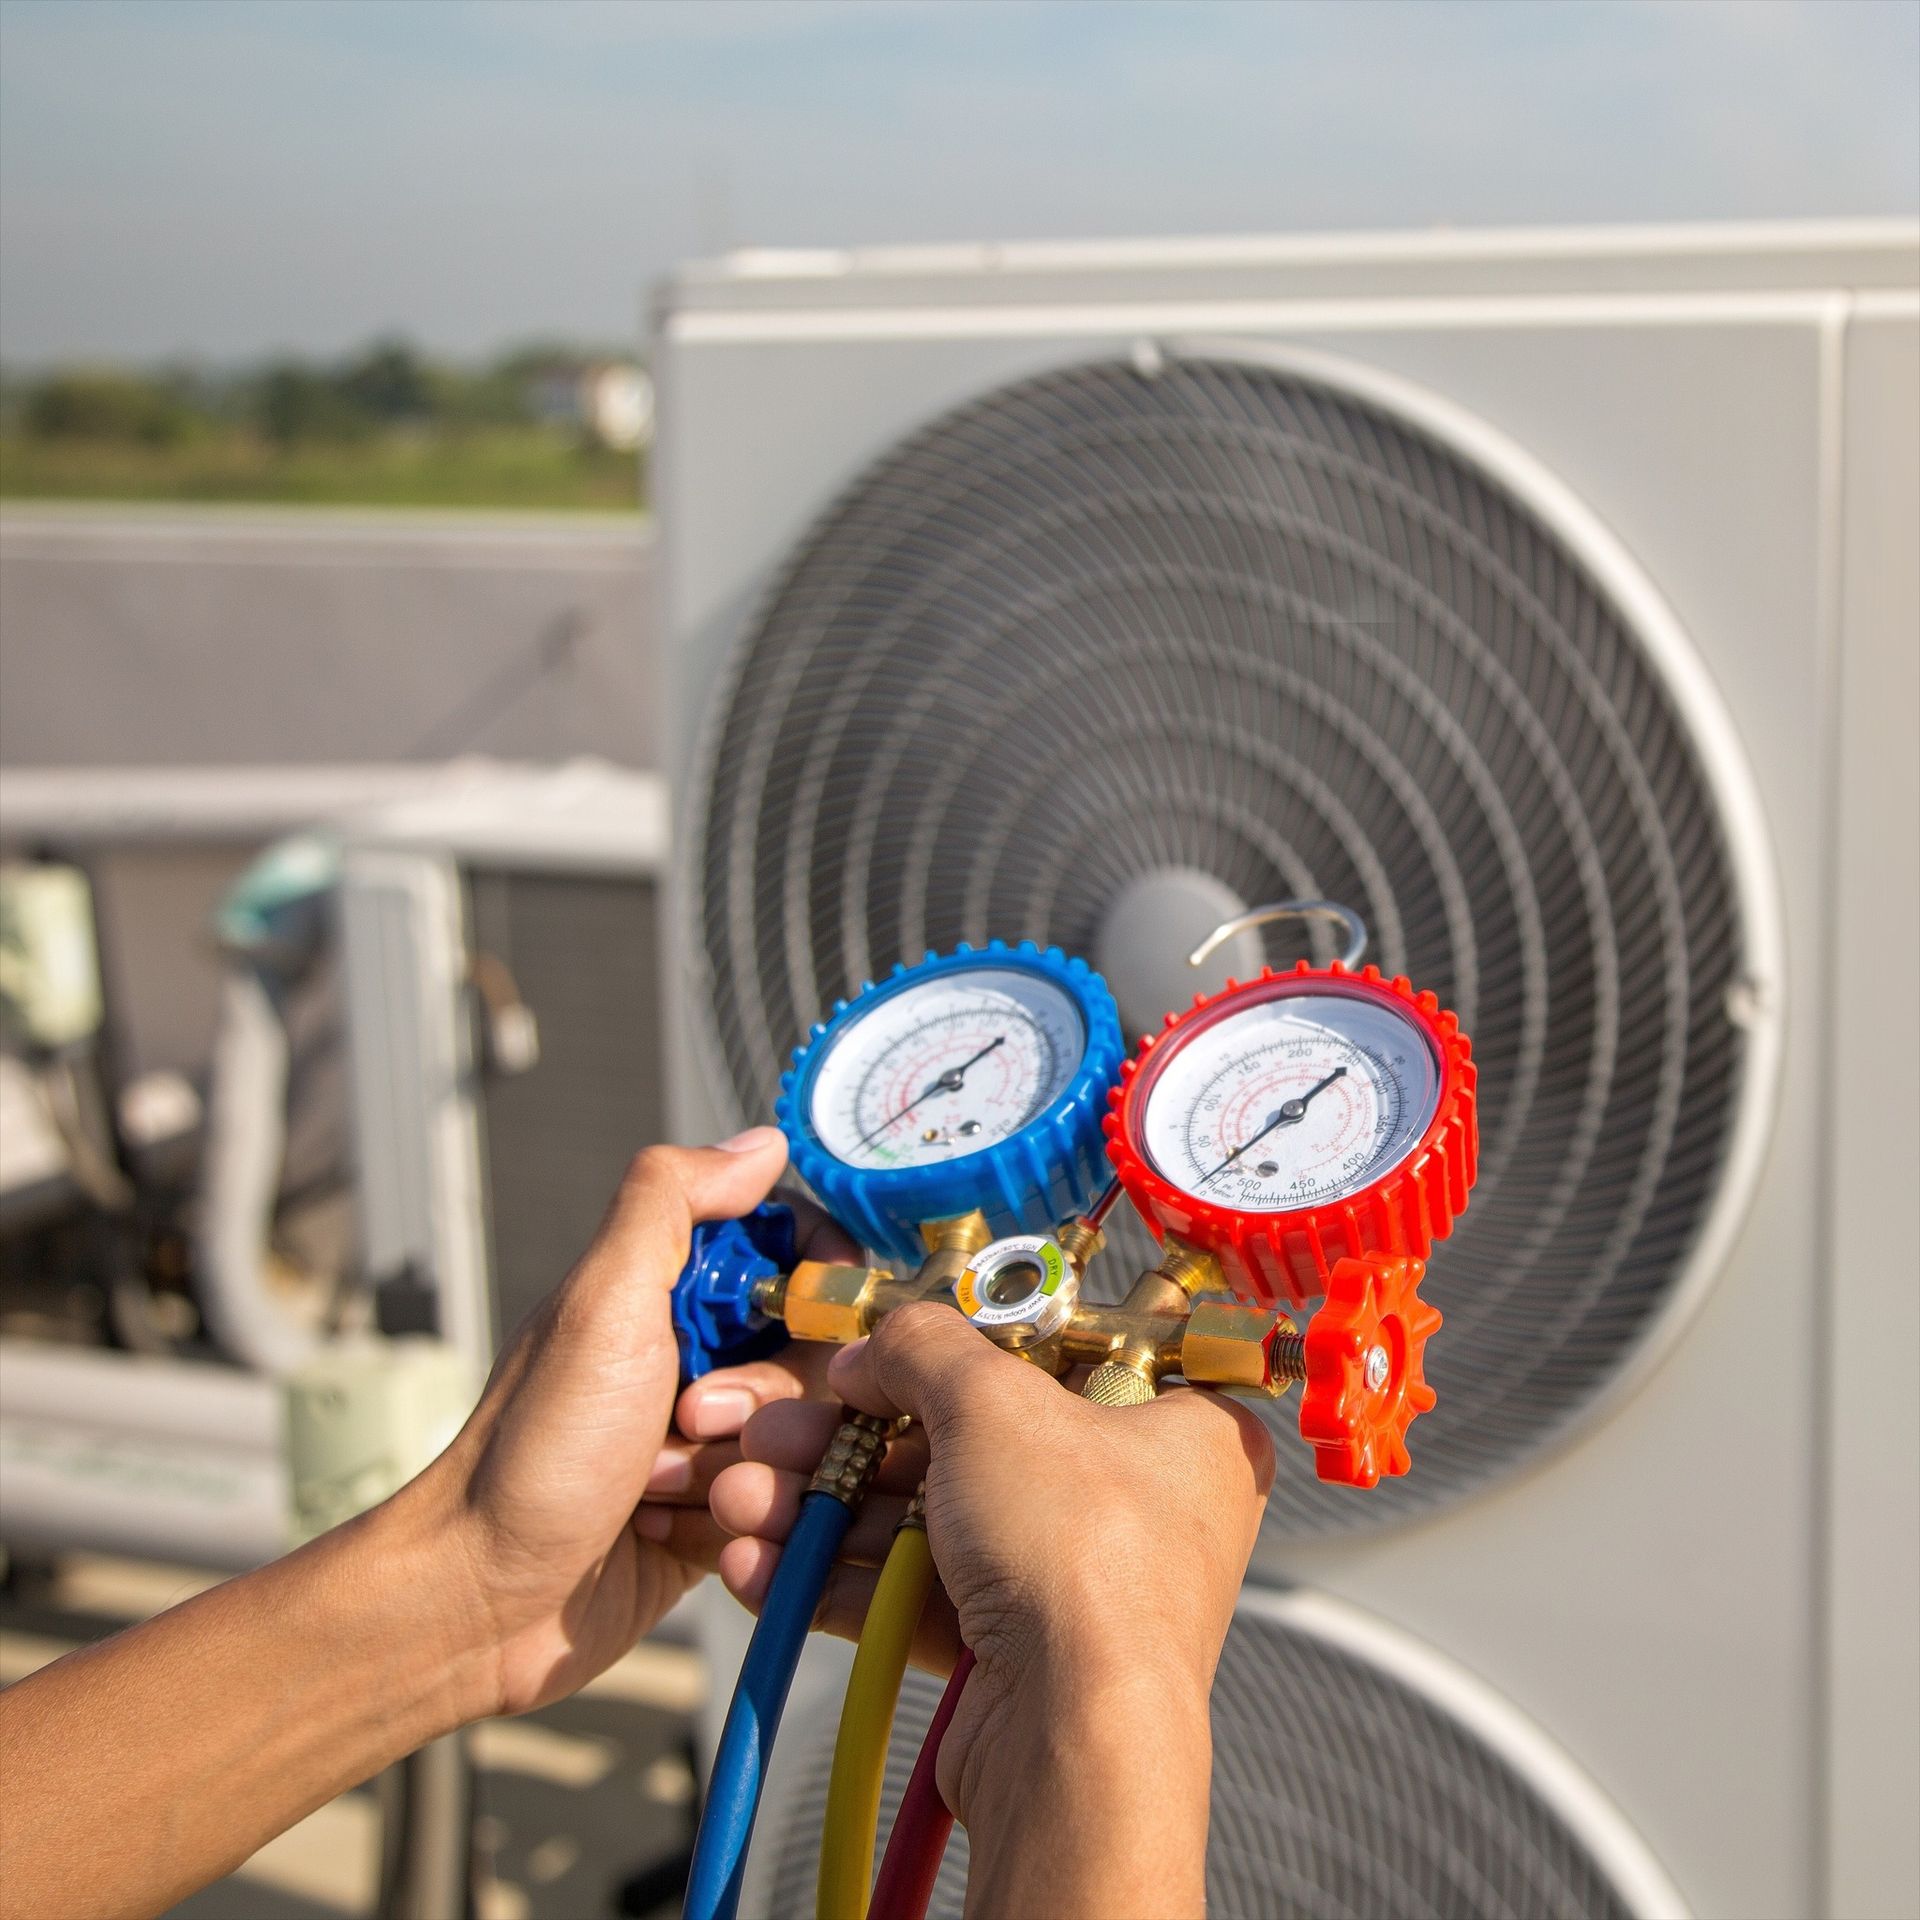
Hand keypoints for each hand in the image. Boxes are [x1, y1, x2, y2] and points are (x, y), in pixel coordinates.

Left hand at [397, 1127, 848, 1720]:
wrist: (482, 1602)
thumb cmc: (532, 1451)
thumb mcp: (601, 1301)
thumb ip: (672, 1201)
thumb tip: (760, 1142)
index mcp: (667, 1289)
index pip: (792, 1248)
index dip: (815, 1278)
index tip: (808, 1310)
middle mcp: (694, 1355)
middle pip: (816, 1348)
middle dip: (768, 1392)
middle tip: (693, 1418)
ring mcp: (709, 1438)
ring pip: (808, 1433)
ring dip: (743, 1465)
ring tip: (662, 1489)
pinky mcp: (719, 1513)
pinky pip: (789, 1505)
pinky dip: (745, 1519)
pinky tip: (674, 1533)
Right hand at [707, 1303, 1273, 1849]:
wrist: (1071, 1740)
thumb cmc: (1079, 1556)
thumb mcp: (990, 1401)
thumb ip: (922, 1349)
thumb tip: (874, 1351)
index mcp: (1180, 1426)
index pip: (1065, 1352)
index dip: (967, 1344)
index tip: (887, 1345)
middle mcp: (1139, 1503)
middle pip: (974, 1439)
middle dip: (855, 1438)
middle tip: (780, 1429)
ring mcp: (1075, 1582)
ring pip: (932, 1520)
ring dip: (828, 1506)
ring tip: (741, 1496)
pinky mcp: (1018, 1651)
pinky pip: (920, 1593)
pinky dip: (842, 1576)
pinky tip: (760, 1565)